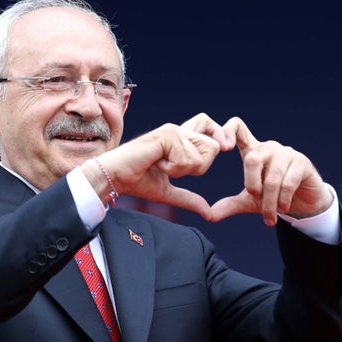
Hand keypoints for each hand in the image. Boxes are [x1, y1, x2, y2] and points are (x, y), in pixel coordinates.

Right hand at [86, 122, 221, 218]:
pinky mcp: (166, 135)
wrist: (115, 177)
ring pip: (201, 155)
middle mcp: (179, 130)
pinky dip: (172, 168)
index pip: (211, 128)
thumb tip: (209, 213)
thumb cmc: (137, 181)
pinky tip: (156, 163)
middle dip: (198, 167)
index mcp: (181, 139)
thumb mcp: (168, 192)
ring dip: (182, 169)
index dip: (220, 137)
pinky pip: (186, 158)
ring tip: (161, 165)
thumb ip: (189, 199)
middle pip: (214, 146)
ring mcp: (173, 131)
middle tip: (173, 169)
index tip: (226, 148)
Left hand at [210, 117, 332, 224]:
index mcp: (253, 151)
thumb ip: (230, 205)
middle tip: (255, 198)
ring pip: (271, 178)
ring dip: (269, 202)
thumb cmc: (273, 197)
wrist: (304, 203)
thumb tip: (209, 216)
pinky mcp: (302, 163)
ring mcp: (286, 153)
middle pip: (252, 158)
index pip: (238, 128)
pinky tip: (282, 209)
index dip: (227, 131)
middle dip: (252, 184)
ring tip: (269, 215)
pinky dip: (282, 201)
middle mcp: (268, 147)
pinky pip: (287, 183)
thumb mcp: (249, 201)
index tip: (223, 149)